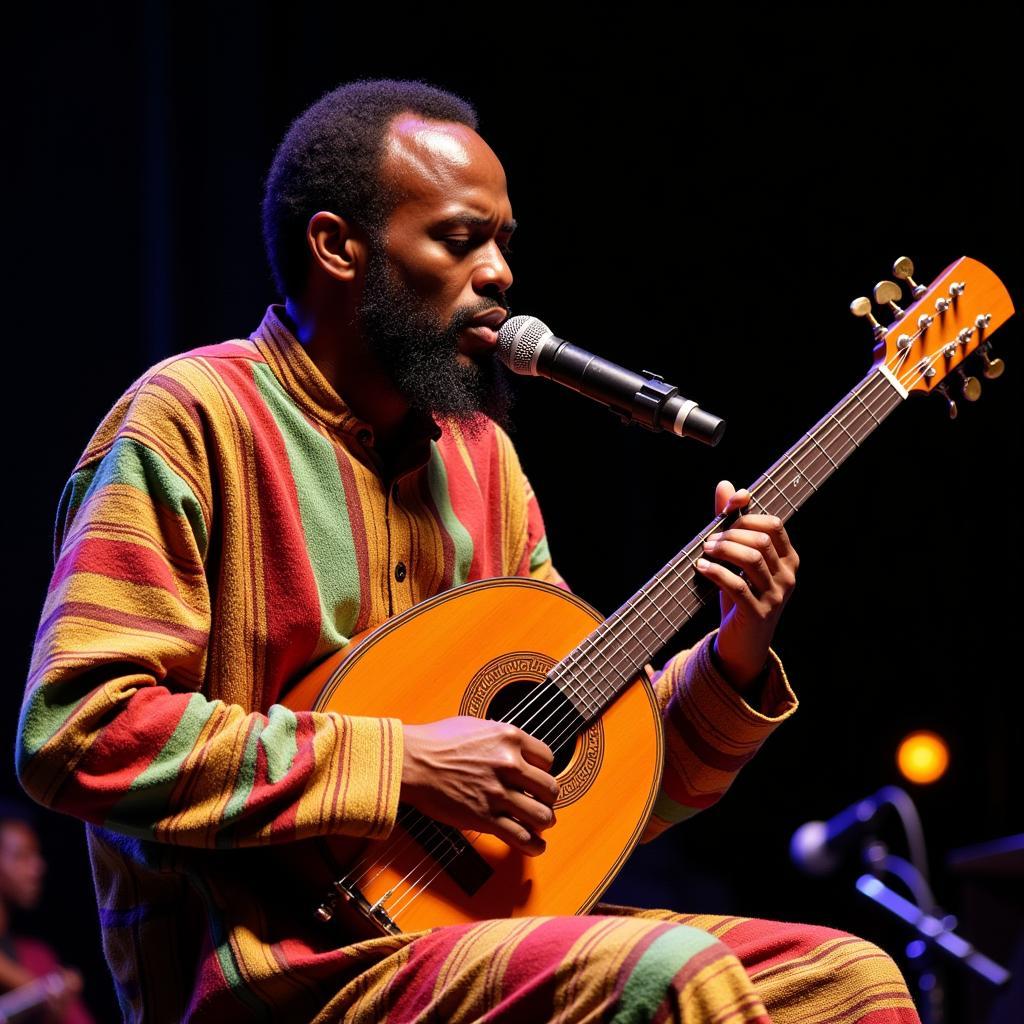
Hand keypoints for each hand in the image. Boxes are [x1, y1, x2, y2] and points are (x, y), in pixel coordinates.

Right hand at [400, 717, 558, 856]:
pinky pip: (522, 838)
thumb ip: (501, 738)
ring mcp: (499, 793)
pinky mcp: (486, 819)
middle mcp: (510, 764)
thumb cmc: (436, 742)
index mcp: (510, 737)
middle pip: (551, 789)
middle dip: (548, 799)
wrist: (410, 762)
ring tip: (538, 823)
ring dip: (544, 822)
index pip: (548, 758)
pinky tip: (535, 845)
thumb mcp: (477, 726)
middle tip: (540, 802)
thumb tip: (515, 748)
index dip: (544, 770)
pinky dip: (534, 846)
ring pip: (543, 816)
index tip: (537, 778)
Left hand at [695, 481, 798, 689]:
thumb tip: (727, 485)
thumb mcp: (736, 559)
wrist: (742, 644)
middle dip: (732, 533)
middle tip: (710, 539)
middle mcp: (788, 576)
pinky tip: (700, 566)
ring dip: (723, 550)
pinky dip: (715, 572)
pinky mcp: (758, 613)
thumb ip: (731, 522)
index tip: (724, 516)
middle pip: (761, 540)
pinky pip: (736, 585)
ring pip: (751, 559)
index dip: (748, 515)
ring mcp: (776, 596)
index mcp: (788, 560)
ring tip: (705, 550)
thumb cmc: (740, 595)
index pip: (774, 525)